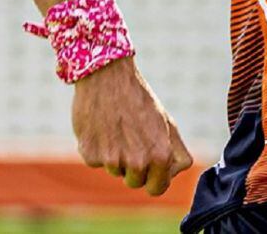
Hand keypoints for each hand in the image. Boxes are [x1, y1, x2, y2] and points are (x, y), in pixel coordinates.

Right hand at [71, 56, 193, 195]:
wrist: (107, 76)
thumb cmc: (139, 100)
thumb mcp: (166, 122)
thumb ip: (176, 151)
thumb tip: (174, 172)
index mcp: (159, 155)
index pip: (157, 189)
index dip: (154, 178)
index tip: (150, 168)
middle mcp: (137, 162)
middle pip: (134, 183)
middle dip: (134, 167)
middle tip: (132, 138)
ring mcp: (112, 160)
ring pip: (115, 171)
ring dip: (115, 155)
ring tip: (117, 128)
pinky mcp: (90, 155)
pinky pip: (96, 162)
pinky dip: (98, 148)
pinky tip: (102, 126)